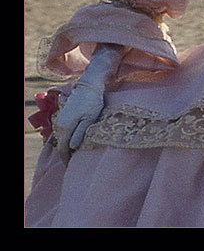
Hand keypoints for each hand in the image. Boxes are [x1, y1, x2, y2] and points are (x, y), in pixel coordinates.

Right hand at [52, 43, 123, 163]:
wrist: (89, 86)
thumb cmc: (92, 102)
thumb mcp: (90, 119)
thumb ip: (80, 133)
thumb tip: (72, 148)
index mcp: (65, 127)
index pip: (63, 149)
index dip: (67, 160)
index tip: (73, 168)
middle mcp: (59, 124)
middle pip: (61, 145)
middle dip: (68, 155)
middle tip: (77, 164)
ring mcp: (60, 120)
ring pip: (62, 139)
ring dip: (68, 147)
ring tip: (78, 155)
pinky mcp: (64, 116)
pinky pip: (64, 132)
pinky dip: (68, 139)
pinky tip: (76, 142)